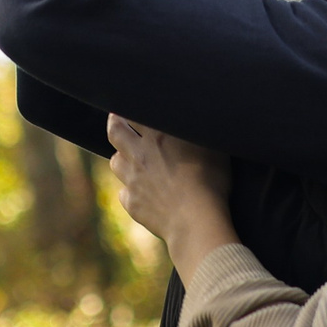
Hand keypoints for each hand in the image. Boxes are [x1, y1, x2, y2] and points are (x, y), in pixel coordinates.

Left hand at [108, 113, 237, 272]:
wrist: (197, 221)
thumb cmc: (212, 181)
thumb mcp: (212, 146)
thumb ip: (197, 129)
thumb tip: (196, 116)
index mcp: (158, 135)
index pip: (132, 110)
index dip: (129, 105)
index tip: (132, 104)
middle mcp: (140, 154)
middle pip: (114, 132)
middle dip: (115, 124)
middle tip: (119, 121)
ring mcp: (133, 180)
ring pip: (115, 162)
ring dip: (121, 157)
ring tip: (131, 157)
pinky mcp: (133, 203)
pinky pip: (124, 192)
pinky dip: (130, 189)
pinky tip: (142, 191)